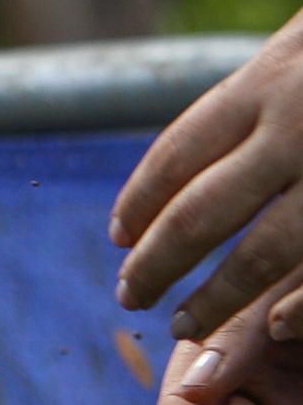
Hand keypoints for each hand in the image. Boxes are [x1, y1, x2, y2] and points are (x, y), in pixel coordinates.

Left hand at [114, 10, 302, 339]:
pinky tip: (276, 328)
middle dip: (157, 263)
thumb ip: (271, 89)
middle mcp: (301, 122)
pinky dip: (301, 304)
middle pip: (201, 214)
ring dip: (216, 299)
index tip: (120, 235)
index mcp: (275, 75)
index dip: (143, 200)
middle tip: (129, 295)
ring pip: (262, 253)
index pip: (180, 152)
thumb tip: (200, 158)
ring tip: (183, 326)